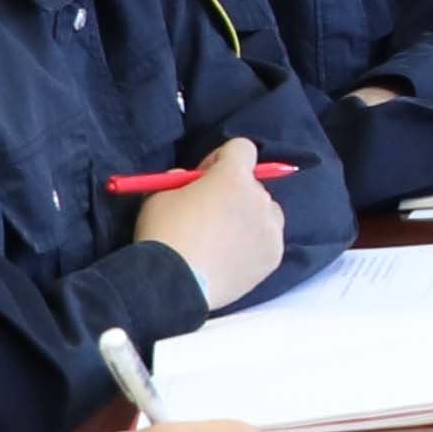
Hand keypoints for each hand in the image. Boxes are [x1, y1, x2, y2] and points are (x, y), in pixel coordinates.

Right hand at [131, 139, 288, 306]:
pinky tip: (230, 257)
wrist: (173, 284)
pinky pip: (268, 240)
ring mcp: (270, 229)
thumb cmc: (164, 234)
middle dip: (232, 192)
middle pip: (252, 184)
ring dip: (248, 217)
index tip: (204, 177)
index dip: (221, 159)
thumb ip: (179, 179)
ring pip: (265, 212)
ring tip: (222, 239)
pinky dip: (254, 244)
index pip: (243, 148)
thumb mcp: (159, 194)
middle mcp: (259, 198)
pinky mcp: (273, 256)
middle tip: (208, 213)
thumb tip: (190, 180)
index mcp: (233, 176)